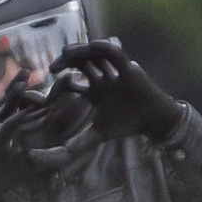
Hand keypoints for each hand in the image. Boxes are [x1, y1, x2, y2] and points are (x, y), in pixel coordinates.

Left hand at [51, 38, 184, 139]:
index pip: (73, 79)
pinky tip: (92, 46)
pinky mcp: (128, 67)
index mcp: (94, 91)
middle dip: (66, 61)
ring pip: (95, 55)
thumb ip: (80, 143)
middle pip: (81, 62)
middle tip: (52, 67)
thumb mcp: (98, 135)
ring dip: (80, 51)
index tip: (48, 85)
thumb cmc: (126, 124)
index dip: (60, 80)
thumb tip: (62, 155)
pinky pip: (115, 53)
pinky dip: (104, 47)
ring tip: (66, 53)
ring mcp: (114, 71)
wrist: (152, 121)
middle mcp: (102, 78)